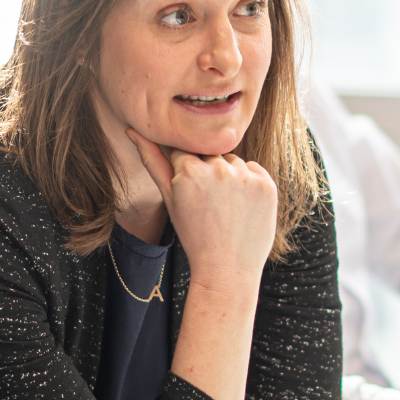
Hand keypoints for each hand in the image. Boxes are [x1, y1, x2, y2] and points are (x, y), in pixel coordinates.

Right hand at [126, 128, 276, 289]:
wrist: (227, 270)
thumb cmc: (194, 236)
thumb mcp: (169, 199)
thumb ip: (152, 161)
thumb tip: (132, 130)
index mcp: (190, 170)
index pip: (185, 152)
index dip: (186, 173)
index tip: (190, 194)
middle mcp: (219, 168)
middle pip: (209, 154)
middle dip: (207, 172)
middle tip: (208, 205)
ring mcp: (246, 176)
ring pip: (232, 161)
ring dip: (228, 176)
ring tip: (225, 207)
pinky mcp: (267, 185)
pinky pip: (253, 170)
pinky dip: (248, 183)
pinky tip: (241, 206)